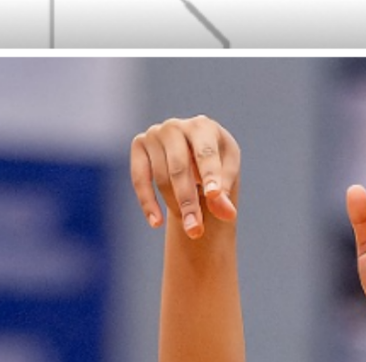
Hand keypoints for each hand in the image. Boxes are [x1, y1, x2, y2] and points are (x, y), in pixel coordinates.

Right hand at [130, 115, 239, 238]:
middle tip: (195, 231)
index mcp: (203, 126)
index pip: (205, 153)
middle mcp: (176, 126)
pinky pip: (139, 179)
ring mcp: (154, 134)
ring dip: (174, 204)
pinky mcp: (138, 145)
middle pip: (180, 168)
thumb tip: (226, 214)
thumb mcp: (226, 176)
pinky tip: (156, 223)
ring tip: (189, 224)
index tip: (213, 197)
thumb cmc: (213, 163)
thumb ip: (225, 194)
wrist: (191, 151)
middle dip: (188, 201)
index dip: (210, 175)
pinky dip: (147, 202)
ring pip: (161, 177)